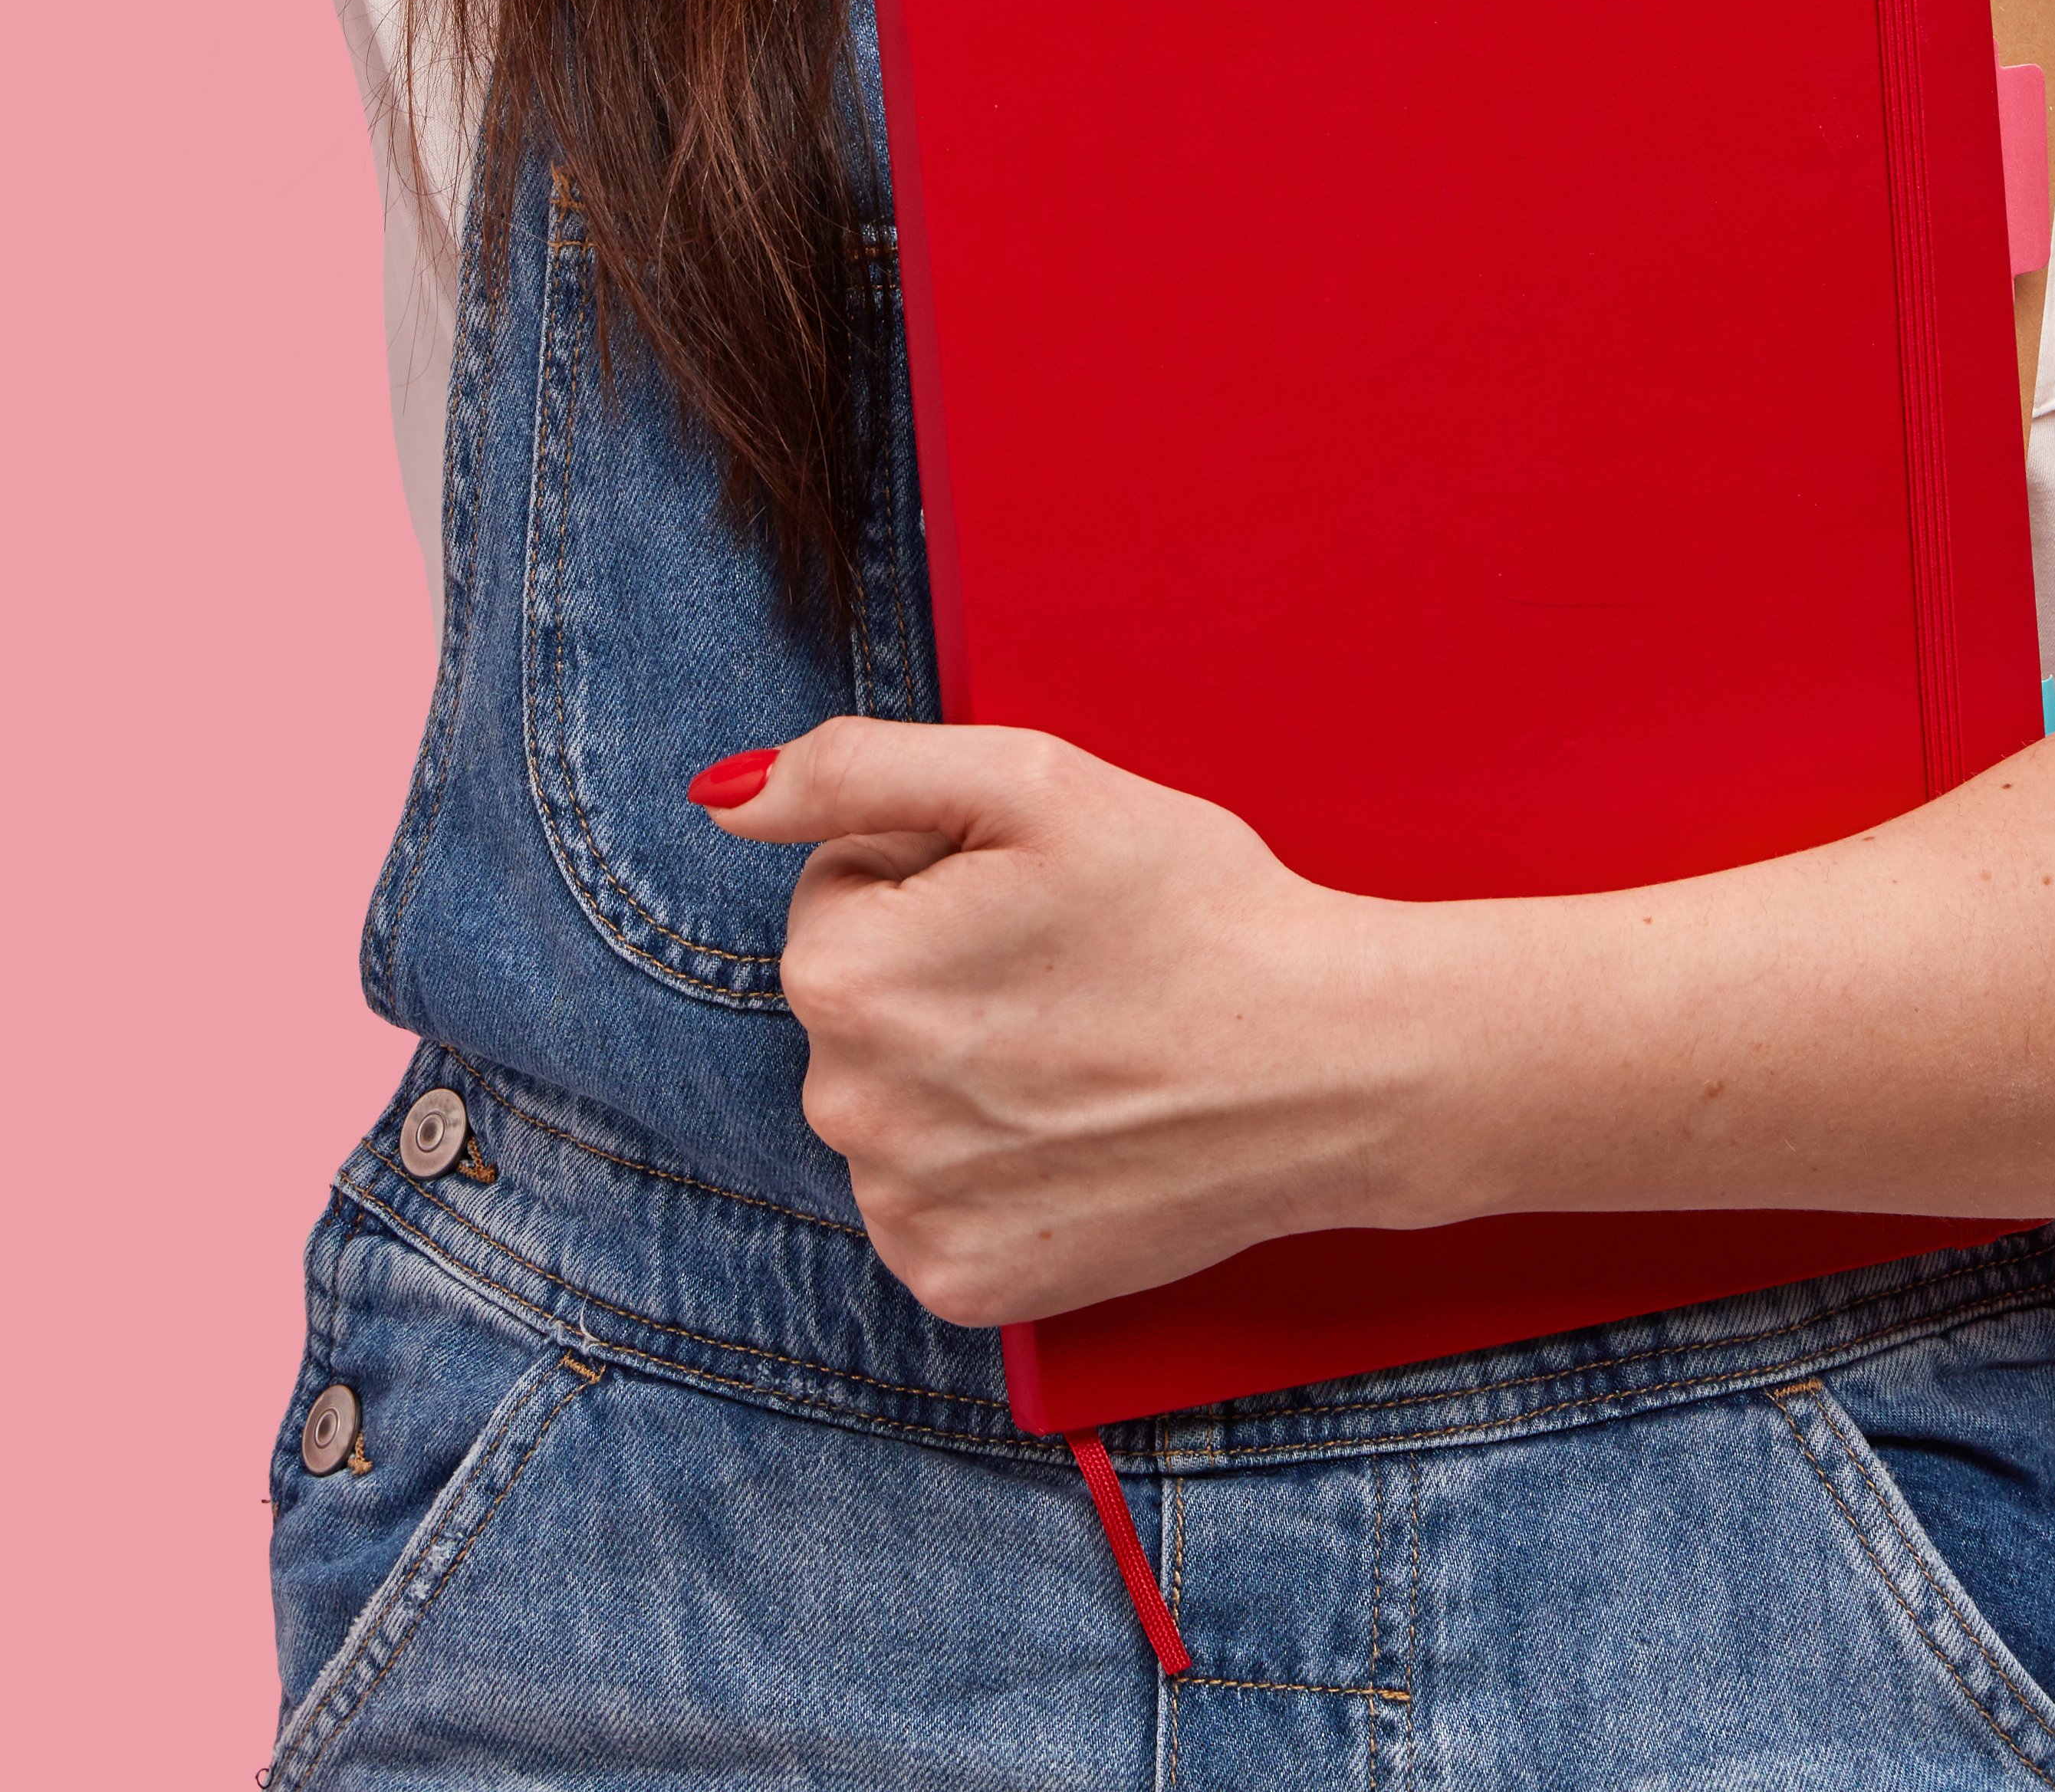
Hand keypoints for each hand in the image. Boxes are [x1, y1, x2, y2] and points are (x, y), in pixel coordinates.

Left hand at [698, 718, 1434, 1328]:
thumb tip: (723, 794)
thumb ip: (854, 769)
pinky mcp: (961, 1285)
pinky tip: (1075, 1135)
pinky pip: (931, 1201)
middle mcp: (846, 1110)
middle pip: (859, 1003)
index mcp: (844, 976)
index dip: (939, 874)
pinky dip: (990, 1169)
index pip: (840, 890)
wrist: (1332, 1068)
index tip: (1035, 899)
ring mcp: (903, 1212)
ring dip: (962, 1072)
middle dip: (940, 973)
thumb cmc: (1194, 910)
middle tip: (1069, 974)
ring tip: (1085, 1052)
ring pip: (894, 1101)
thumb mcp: (1031, 780)